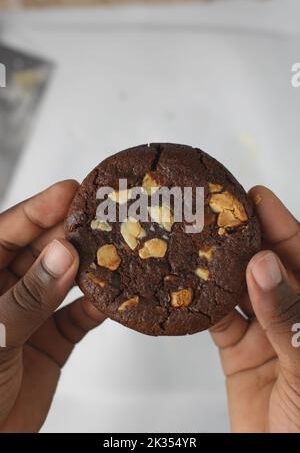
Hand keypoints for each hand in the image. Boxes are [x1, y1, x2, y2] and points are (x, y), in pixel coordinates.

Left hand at [0, 181, 105, 431]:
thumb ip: (28, 295)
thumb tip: (64, 254)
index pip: (8, 230)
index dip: (40, 208)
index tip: (71, 191)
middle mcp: (4, 290)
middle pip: (42, 250)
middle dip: (72, 234)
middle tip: (104, 218)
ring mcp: (30, 314)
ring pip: (63, 279)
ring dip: (89, 268)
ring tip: (117, 250)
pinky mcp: (51, 340)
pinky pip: (78, 315)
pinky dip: (98, 307)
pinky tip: (115, 297)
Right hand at [210, 186, 299, 432]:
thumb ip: (286, 313)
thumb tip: (262, 264)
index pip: (299, 255)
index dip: (279, 224)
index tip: (255, 196)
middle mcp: (289, 313)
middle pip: (263, 266)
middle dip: (240, 238)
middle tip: (214, 212)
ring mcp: (263, 331)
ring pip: (236, 290)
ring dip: (214, 268)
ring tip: (193, 240)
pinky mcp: (238, 352)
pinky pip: (215, 320)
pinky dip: (198, 305)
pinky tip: (184, 287)